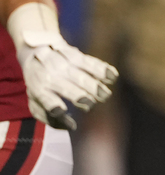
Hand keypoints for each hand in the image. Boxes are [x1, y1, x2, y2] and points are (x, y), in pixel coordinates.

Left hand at [9, 3, 117, 129]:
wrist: (36, 52)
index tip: (62, 110)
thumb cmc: (39, 85)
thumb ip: (50, 119)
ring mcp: (65, 65)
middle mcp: (51, 77)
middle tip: (91, 104)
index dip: (54, 106)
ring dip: (94, 86)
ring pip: (81, 76)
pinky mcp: (76, 56)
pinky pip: (91, 63)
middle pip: (68, 89)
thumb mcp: (36, 103)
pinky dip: (102, 69)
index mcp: (40, 91)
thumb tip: (72, 126)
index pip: (47, 101)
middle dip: (80, 96)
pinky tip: (112, 77)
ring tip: (106, 95)